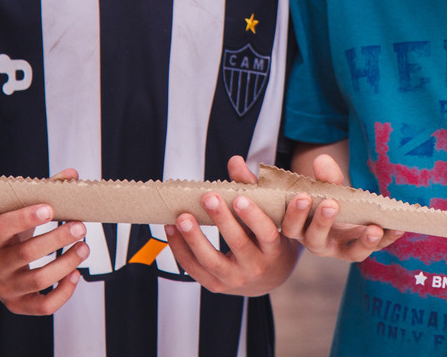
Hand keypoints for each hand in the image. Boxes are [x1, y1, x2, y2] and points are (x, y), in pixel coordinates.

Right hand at [0, 168, 89, 314]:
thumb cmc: (6, 235)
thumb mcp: (15, 212)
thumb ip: (42, 192)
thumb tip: (72, 174)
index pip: (3, 227)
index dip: (26, 218)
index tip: (50, 208)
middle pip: (25, 254)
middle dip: (56, 239)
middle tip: (80, 226)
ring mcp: (5, 288)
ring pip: (38, 280)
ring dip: (66, 263)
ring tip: (84, 247)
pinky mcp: (17, 305)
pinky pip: (42, 306)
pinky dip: (63, 293)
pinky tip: (75, 274)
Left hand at [165, 156, 298, 295]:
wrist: (269, 278)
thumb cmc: (269, 238)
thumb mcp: (269, 215)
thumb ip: (252, 187)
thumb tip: (234, 161)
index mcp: (274, 248)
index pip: (266, 232)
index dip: (252, 216)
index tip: (239, 198)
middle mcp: (256, 266)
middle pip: (238, 244)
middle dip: (221, 221)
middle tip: (208, 198)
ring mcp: (235, 279)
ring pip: (211, 260)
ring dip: (194, 238)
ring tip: (182, 217)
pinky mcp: (216, 286)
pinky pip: (194, 268)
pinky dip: (180, 249)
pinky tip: (172, 229)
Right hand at [279, 154, 402, 261]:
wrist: (344, 212)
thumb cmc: (327, 199)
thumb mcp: (326, 188)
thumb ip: (326, 177)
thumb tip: (322, 160)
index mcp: (301, 228)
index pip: (292, 227)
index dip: (295, 214)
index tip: (302, 196)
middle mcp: (320, 243)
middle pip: (316, 239)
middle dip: (322, 222)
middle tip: (330, 205)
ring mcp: (343, 250)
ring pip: (351, 253)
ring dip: (363, 242)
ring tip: (373, 228)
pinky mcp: (364, 248)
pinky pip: (377, 246)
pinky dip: (389, 237)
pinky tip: (398, 226)